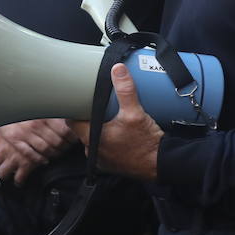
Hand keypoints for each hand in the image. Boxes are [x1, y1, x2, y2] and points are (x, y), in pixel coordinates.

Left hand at [0, 118, 76, 185]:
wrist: (47, 123)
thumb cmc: (30, 119)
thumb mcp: (13, 119)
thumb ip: (5, 127)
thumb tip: (0, 129)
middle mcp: (3, 148)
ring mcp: (13, 158)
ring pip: (2, 173)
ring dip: (3, 175)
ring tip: (4, 176)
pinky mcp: (26, 165)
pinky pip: (19, 177)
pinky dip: (19, 181)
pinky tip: (18, 182)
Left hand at [71, 64, 160, 180]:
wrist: (163, 164)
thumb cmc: (147, 143)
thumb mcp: (135, 113)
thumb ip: (125, 90)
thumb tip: (118, 69)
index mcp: (92, 140)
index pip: (72, 122)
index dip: (74, 110)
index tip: (78, 101)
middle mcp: (94, 152)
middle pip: (83, 130)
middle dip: (89, 118)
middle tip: (98, 106)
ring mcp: (103, 161)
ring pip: (94, 140)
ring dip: (100, 130)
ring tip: (110, 119)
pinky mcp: (113, 165)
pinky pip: (105, 149)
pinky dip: (109, 141)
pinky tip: (119, 133)